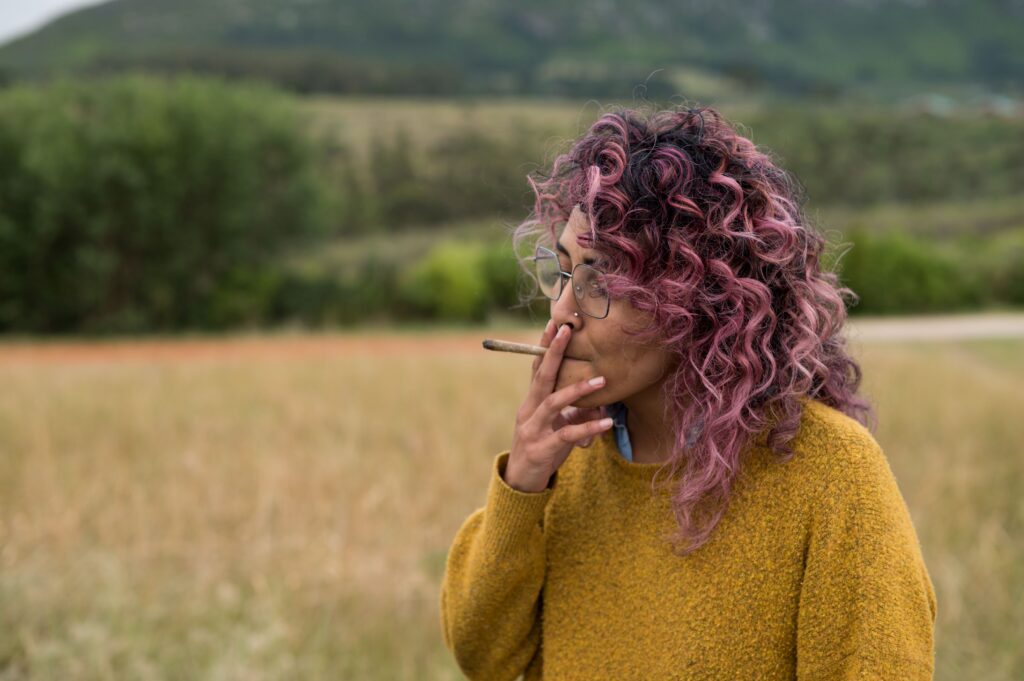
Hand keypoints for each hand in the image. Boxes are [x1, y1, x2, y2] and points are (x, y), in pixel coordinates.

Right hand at [504, 320, 612, 491]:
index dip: (545, 346)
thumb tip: (601, 402)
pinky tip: (607, 422)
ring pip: (554, 403)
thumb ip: (576, 413)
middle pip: (542, 376)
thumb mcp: (559, 427)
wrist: (521, 481)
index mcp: (531, 401)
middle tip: (566, 330)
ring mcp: (533, 429)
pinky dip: (589, 427)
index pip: (538, 368)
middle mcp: (529, 410)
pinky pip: (568, 435)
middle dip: (554, 352)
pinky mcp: (542, 448)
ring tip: (600, 379)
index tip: (554, 323)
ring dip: (577, 390)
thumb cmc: (543, 448)